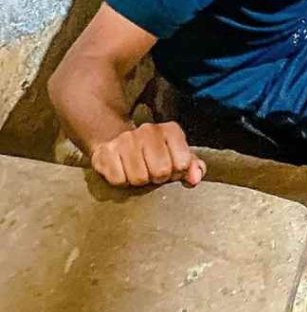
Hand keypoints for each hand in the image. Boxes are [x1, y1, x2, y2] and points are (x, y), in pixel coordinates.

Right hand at [90, 122, 206, 187]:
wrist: (117, 141)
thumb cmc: (153, 153)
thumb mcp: (176, 155)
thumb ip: (192, 167)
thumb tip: (196, 178)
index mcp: (170, 130)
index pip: (183, 163)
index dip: (177, 173)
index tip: (171, 169)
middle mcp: (149, 130)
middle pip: (161, 172)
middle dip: (157, 178)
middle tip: (151, 172)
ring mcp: (126, 140)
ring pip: (139, 178)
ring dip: (139, 181)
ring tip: (137, 170)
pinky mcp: (106, 152)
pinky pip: (119, 180)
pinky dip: (121, 181)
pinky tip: (123, 170)